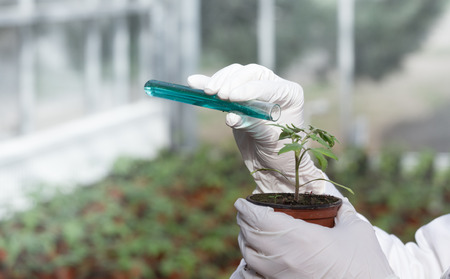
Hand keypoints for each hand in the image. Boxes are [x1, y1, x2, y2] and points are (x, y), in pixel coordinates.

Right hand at [188, 64, 324, 193]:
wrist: (273, 164)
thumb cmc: (280, 153)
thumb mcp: (269, 141)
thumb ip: (253, 125)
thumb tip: (231, 116)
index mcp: (290, 94)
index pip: (268, 85)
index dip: (248, 89)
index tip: (231, 98)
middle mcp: (275, 86)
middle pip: (251, 73)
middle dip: (232, 81)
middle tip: (219, 96)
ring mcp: (256, 88)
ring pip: (236, 74)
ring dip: (220, 81)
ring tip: (208, 93)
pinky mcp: (239, 96)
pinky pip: (224, 85)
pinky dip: (209, 83)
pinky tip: (194, 82)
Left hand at [234, 198, 396, 278]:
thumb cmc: (364, 265)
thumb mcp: (356, 230)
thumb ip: (343, 211)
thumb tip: (339, 202)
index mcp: (299, 238)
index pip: (259, 219)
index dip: (246, 208)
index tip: (242, 201)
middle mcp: (284, 258)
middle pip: (249, 237)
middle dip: (244, 222)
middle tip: (246, 213)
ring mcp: (281, 277)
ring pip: (249, 257)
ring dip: (246, 241)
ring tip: (250, 232)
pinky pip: (255, 277)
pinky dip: (250, 266)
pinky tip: (255, 259)